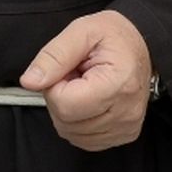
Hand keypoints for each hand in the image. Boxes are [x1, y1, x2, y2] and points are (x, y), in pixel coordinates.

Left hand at [19, 10, 151, 150]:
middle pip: (66, 122)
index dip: (54, 84)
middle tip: (74, 75)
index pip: (65, 104)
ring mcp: (127, 127)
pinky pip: (85, 139)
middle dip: (59, 96)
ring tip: (82, 86)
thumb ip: (53, 56)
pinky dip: (78, 122)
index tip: (66, 68)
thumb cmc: (112, 36)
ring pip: (72, 133)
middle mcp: (126, 112)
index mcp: (118, 83)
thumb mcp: (80, 31)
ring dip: (68, 110)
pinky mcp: (124, 135)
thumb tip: (29, 81)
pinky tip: (88, 101)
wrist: (142, 44)